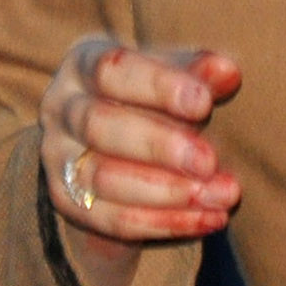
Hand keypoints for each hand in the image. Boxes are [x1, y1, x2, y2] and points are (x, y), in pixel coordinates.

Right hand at [38, 37, 242, 285]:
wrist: (113, 143)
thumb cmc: (149, 95)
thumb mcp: (169, 76)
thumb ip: (197, 73)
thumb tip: (228, 72)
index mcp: (82, 63)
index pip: (112, 69)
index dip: (157, 85)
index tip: (204, 101)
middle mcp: (60, 108)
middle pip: (99, 126)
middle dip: (159, 146)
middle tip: (209, 161)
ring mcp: (57, 158)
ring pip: (105, 179)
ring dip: (169, 192)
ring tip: (223, 195)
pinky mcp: (67, 201)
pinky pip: (114, 220)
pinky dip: (166, 222)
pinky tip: (210, 218)